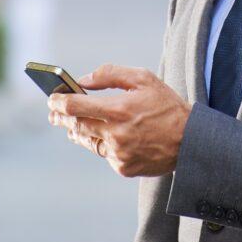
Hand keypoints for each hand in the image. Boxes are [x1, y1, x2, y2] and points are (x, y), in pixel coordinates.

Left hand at [47, 64, 191, 177]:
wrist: (190, 140)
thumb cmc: (166, 105)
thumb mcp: (143, 78)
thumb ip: (110, 74)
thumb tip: (83, 80)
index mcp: (119, 109)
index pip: (74, 106)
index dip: (57, 102)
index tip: (51, 98)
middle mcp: (115, 133)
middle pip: (75, 125)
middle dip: (60, 117)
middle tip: (53, 112)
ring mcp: (118, 153)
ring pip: (86, 141)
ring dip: (77, 131)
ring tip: (73, 125)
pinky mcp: (123, 167)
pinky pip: (104, 153)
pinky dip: (102, 143)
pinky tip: (106, 136)